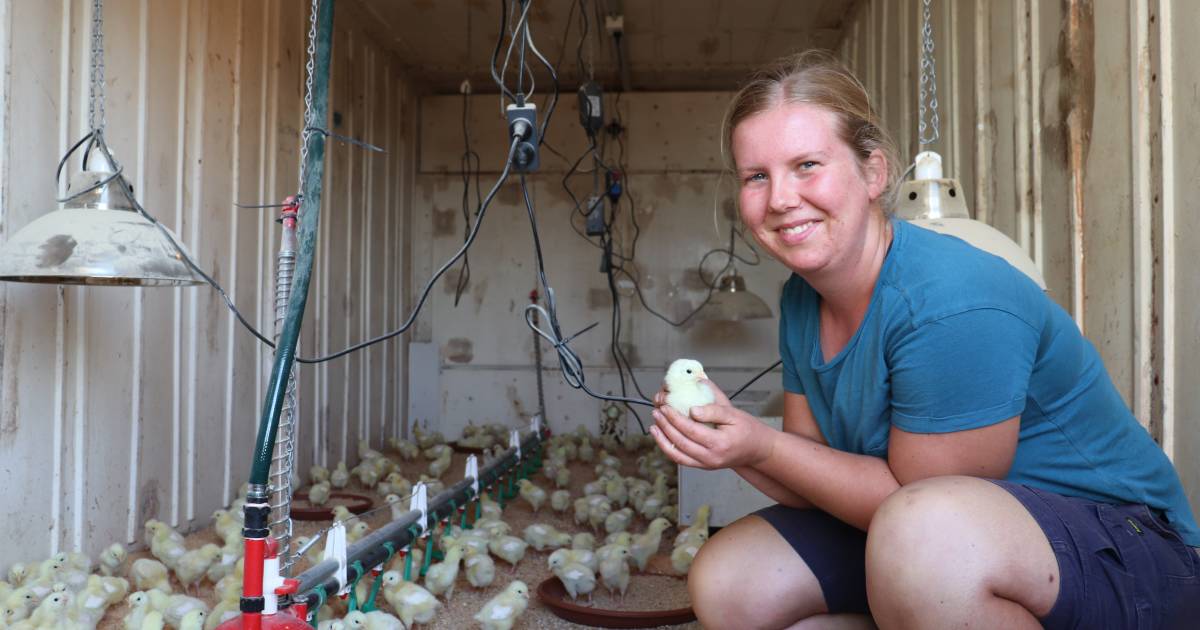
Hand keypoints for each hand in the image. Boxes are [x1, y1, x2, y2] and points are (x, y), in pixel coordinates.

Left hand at [649, 379, 775, 469]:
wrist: (757, 450)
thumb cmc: (747, 429)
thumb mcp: (734, 414)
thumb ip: (713, 410)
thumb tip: (692, 410)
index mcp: (720, 443)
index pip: (690, 430)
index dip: (674, 418)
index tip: (666, 406)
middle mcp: (711, 457)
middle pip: (680, 442)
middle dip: (665, 426)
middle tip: (657, 412)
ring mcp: (706, 464)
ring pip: (677, 455)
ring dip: (662, 440)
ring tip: (654, 425)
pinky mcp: (703, 466)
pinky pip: (681, 460)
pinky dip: (669, 450)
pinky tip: (662, 438)